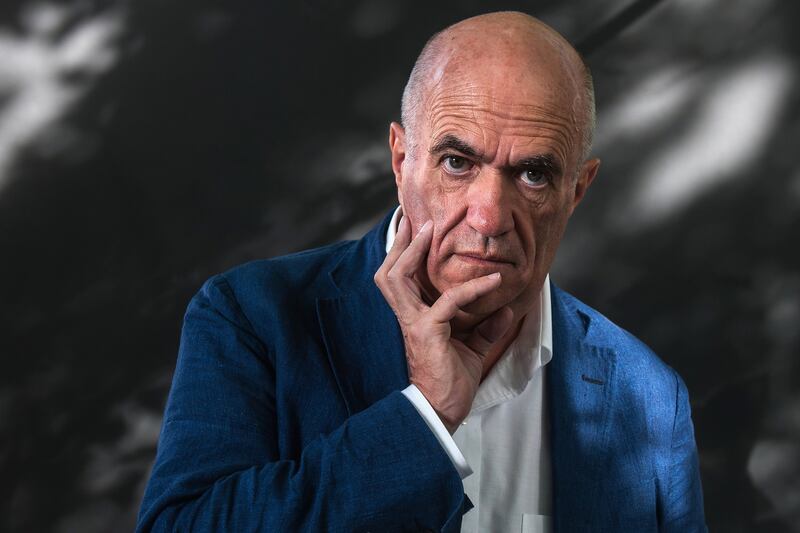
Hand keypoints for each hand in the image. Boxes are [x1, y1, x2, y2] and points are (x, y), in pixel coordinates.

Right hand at [374, 216, 513, 432]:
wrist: (442, 412)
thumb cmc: (452, 381)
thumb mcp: (472, 350)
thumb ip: (484, 329)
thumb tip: (507, 310)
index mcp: (413, 317)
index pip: (400, 279)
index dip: (403, 253)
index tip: (414, 228)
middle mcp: (407, 317)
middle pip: (389, 271)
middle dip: (401, 244)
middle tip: (416, 221)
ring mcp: (414, 323)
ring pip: (398, 277)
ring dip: (414, 252)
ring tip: (432, 232)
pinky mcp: (428, 332)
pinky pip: (450, 302)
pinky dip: (473, 288)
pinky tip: (494, 281)